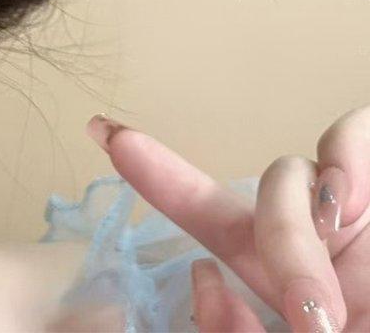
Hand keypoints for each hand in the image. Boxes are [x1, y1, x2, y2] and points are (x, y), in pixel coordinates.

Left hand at [87, 106, 369, 331]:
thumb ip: (243, 332)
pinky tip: (358, 203)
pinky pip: (345, 134)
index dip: (155, 173)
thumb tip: (200, 277)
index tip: (101, 131)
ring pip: (285, 172)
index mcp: (285, 280)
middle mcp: (311, 239)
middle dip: (240, 221)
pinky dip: (345, 162)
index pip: (203, 217)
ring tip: (342, 265)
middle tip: (289, 293)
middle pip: (239, 202)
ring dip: (300, 222)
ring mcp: (350, 206)